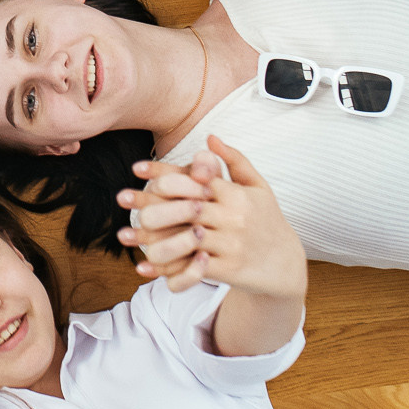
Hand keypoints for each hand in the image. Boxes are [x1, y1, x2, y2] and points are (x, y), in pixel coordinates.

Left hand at [120, 138, 306, 298]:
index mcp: (237, 194)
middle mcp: (234, 218)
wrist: (285, 264)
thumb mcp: (258, 186)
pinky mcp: (229, 270)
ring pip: (186, 240)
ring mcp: (231, 245)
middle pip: (186, 207)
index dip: (165, 172)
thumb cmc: (267, 219)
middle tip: (123, 199)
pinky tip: (144, 266)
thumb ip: (234, 160)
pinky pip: (193, 269)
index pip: (196, 178)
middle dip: (151, 203)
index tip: (137, 169)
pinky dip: (168, 268)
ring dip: (152, 238)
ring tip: (125, 235)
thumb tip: (210, 137)